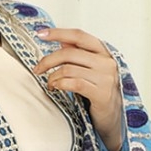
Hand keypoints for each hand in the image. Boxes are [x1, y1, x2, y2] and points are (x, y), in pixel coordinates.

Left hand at [33, 27, 123, 150]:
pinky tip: (56, 87)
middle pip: (69, 53)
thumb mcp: (89, 69)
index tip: (41, 33)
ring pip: (69, 69)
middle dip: (48, 60)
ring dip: (53, 77)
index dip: (58, 33)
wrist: (113, 117)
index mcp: (104, 52)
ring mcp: (106, 78)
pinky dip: (60, 84)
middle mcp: (107, 62)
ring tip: (50, 84)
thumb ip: (78, 54)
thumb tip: (61, 41)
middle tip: (38, 69)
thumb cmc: (99, 92)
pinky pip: (74, 84)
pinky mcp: (101, 93)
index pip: (78, 36)